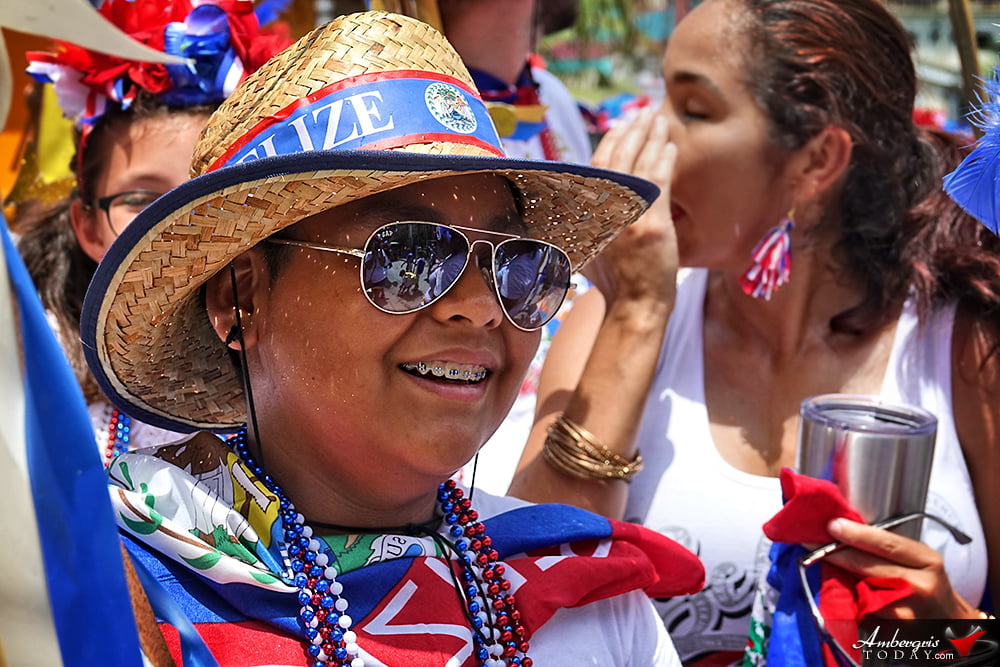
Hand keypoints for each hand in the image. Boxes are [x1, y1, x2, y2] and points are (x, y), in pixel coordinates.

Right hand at [584, 107, 677, 306]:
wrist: (632, 308)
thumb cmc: (613, 287)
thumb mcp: (584, 254)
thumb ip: (580, 229)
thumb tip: (569, 216)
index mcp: (583, 214)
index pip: (595, 167)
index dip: (610, 143)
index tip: (620, 126)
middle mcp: (599, 211)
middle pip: (616, 158)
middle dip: (631, 131)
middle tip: (642, 113)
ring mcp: (626, 215)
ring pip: (638, 163)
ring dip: (650, 137)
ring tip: (658, 119)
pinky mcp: (651, 222)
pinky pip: (658, 181)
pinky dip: (664, 159)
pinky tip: (670, 144)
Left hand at [824, 518, 979, 618]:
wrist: (951, 625)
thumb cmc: (929, 585)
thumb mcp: (921, 560)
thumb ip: (889, 548)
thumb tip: (843, 533)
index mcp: (928, 562)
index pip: (887, 544)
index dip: (857, 534)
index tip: (833, 525)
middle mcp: (920, 588)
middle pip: (869, 568)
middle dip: (838, 554)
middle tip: (814, 544)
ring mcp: (906, 614)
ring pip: (861, 592)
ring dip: (840, 580)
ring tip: (827, 569)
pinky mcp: (892, 634)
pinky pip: (861, 614)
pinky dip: (849, 604)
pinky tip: (844, 597)